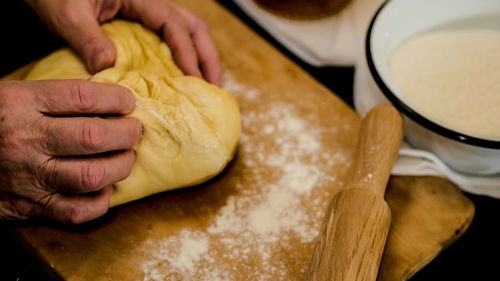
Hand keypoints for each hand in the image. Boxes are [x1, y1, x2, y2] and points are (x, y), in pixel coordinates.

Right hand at [0, 80, 141, 223]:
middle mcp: (25, 139)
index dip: (117, 99)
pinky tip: (103, 188)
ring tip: (125, 158)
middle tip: (134, 131)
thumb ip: (54, 98)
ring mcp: (27, 176)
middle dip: (127, 134)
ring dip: (121, 167)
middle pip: (94, 136)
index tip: (128, 102)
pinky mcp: (28, 206)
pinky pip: (76, 211)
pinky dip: (100, 201)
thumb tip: (108, 99)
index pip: (83, 97)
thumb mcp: (12, 95)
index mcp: (20, 103)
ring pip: (92, 175)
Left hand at [26, 0, 221, 85]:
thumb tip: (108, 68)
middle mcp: (151, 4)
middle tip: (214, 88)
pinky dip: (186, 59)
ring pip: (190, 32)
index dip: (188, 53)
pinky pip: (174, 40)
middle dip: (208, 57)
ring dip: (203, 58)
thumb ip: (88, 39)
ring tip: (207, 86)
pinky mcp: (143, 25)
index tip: (193, 80)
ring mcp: (150, 13)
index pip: (174, 25)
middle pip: (195, 27)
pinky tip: (185, 80)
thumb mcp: (68, 14)